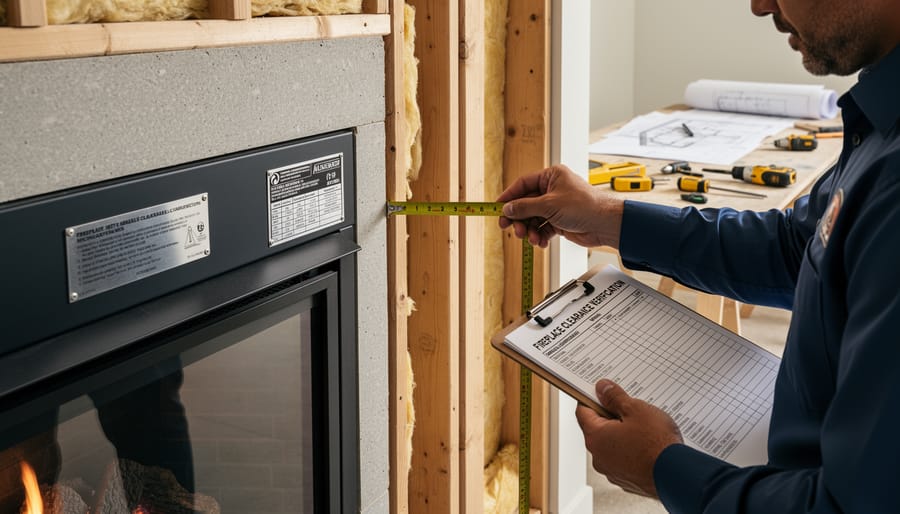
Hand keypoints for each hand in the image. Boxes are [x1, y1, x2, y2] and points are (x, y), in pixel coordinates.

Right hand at [497, 164, 623, 248]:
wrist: (605, 224)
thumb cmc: (585, 206)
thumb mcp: (549, 205)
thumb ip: (525, 207)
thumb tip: (507, 209)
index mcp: (551, 176)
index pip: (523, 184)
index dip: (509, 197)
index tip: (497, 208)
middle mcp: (553, 190)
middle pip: (526, 204)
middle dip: (519, 218)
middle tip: (509, 228)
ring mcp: (556, 206)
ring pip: (533, 218)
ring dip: (529, 230)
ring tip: (530, 238)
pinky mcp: (560, 221)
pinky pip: (543, 228)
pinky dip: (540, 236)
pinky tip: (541, 242)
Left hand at [575, 379, 682, 497]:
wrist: (677, 476)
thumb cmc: (656, 444)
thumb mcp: (635, 409)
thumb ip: (615, 397)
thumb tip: (602, 388)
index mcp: (595, 438)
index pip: (583, 411)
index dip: (591, 398)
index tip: (601, 391)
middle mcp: (599, 457)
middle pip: (598, 429)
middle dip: (611, 416)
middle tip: (629, 407)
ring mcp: (613, 471)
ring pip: (612, 445)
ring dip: (623, 434)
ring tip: (643, 427)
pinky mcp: (628, 480)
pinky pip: (624, 459)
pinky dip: (632, 450)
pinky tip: (648, 444)